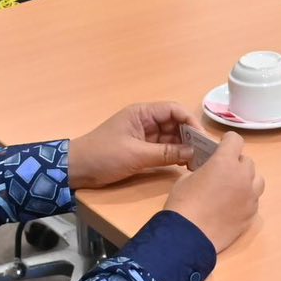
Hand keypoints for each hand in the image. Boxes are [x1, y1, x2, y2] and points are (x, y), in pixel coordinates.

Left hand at [69, 101, 197, 189]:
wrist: (76, 170)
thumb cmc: (103, 156)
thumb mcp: (136, 155)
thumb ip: (166, 153)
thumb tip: (192, 152)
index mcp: (142, 113)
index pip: (174, 110)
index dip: (190, 122)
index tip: (202, 139)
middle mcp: (145, 121)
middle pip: (175, 124)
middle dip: (190, 136)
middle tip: (204, 153)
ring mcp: (144, 135)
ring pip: (171, 137)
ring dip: (184, 147)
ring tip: (197, 161)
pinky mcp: (141, 149)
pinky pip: (163, 149)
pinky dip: (174, 155)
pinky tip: (184, 164)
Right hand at [161, 131, 263, 252]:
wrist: (188, 236)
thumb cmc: (183, 204)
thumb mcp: (187, 178)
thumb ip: (204, 170)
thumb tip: (210, 173)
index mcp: (225, 162)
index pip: (236, 140)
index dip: (228, 141)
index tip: (222, 146)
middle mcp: (243, 176)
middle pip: (247, 161)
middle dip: (236, 163)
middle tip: (222, 171)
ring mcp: (250, 197)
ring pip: (257, 180)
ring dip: (246, 179)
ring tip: (233, 188)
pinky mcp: (251, 215)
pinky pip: (253, 200)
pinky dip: (245, 199)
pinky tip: (232, 207)